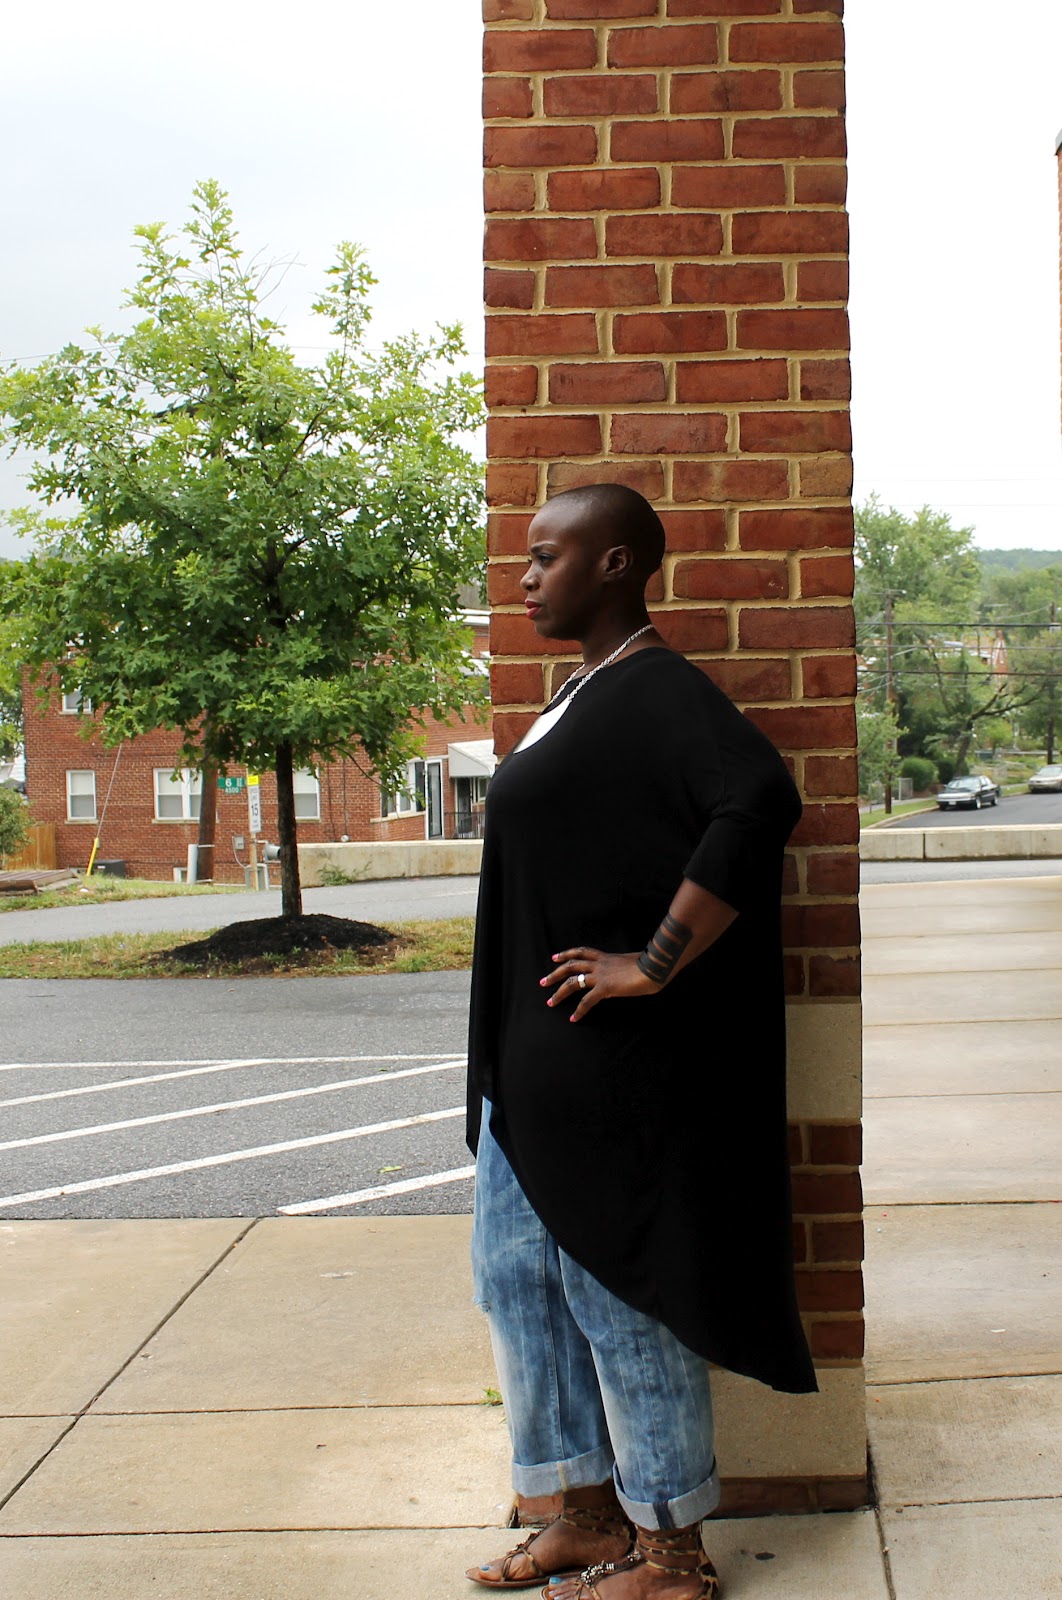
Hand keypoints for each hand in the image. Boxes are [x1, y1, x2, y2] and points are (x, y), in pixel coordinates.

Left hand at [540, 946, 659, 1022]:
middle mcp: (600, 964)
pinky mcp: (605, 988)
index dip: (567, 954)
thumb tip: (629, 971)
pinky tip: (573, 1018)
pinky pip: (587, 1001)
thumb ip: (626, 966)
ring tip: (550, 1002)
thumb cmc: (651, 964)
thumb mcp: (635, 961)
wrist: (654, 967)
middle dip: (555, 973)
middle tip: (543, 982)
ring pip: (573, 982)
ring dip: (559, 992)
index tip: (555, 957)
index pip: (582, 952)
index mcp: (607, 957)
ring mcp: (601, 975)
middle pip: (571, 965)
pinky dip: (579, 1011)